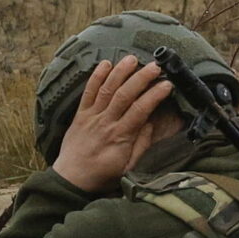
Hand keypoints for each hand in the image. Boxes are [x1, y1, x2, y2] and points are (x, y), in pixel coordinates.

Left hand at [53, 56, 173, 192]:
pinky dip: (95, 77)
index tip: (167, 84)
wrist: (71, 178)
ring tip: (133, 59)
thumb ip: (141, 145)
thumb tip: (151, 123)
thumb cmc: (103, 175)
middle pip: (125, 95)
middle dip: (141, 78)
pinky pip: (87, 92)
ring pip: (106, 89)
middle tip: (156, 66)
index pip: (140, 110)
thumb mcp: (128, 167)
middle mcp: (105, 122)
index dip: (154, 95)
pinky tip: (105, 63)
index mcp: (120, 136)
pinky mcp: (80, 114)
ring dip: (120, 72)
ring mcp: (91, 116)